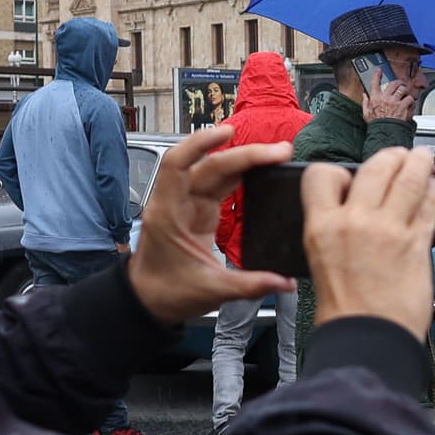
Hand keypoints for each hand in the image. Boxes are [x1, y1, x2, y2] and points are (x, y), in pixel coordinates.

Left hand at [123, 124, 294, 324]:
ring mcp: (187, 204)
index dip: (200, 143)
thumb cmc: (166, 293)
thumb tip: (285, 282)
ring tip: (276, 156)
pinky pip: (219, 184)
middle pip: (209, 166)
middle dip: (244, 154)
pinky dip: (238, 174)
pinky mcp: (198, 211)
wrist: (148, 302)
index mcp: (167, 214)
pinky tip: (258, 168)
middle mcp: (175, 202)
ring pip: (216, 172)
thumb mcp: (210, 290)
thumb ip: (250, 285)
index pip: (177, 164)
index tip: (228, 132)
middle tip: (279, 152)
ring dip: (244, 161)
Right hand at [305, 147, 434, 338]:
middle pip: (376, 166)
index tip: (353, 175)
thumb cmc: (345, 311)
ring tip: (423, 160)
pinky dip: (432, 194)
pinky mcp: (417, 242)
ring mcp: (389, 229)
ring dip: (419, 164)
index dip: (339, 170)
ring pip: (409, 178)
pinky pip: (428, 205)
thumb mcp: (321, 259)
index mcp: (322, 226)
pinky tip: (433, 193)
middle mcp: (355, 221)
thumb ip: (337, 227)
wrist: (366, 338)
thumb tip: (358, 207)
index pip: (323, 174)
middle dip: (392, 157)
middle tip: (400, 157)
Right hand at [365, 73, 419, 122]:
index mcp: (375, 98)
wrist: (385, 132)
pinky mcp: (403, 106)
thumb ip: (365, 103)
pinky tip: (409, 103)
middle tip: (400, 84)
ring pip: (403, 89)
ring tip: (406, 93)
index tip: (379, 71)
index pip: (374, 83)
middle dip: (398, 82)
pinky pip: (410, 99)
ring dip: (405, 90)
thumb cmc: (376, 124)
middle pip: (393, 83)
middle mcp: (385, 97)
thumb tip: (364, 96)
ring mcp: (395, 101)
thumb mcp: (366, 113)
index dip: (377, 75)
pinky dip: (411, 101)